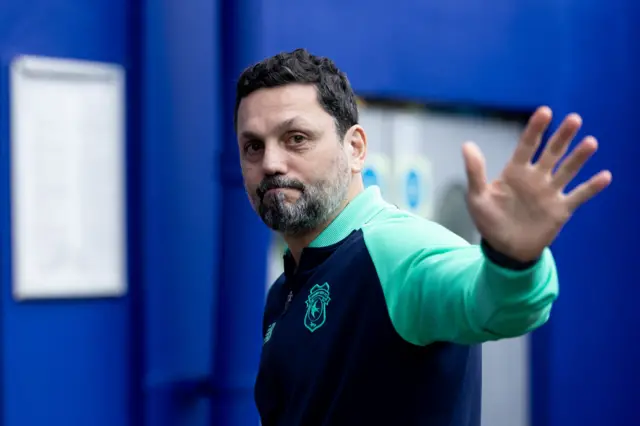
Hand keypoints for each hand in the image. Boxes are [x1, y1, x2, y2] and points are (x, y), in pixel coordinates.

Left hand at [462, 106, 611, 262]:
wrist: (504, 249)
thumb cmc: (488, 221)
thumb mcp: (477, 197)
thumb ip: (475, 171)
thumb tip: (467, 145)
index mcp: (515, 171)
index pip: (527, 145)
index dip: (536, 129)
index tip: (545, 112)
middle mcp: (536, 177)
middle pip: (552, 152)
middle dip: (562, 136)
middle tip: (574, 119)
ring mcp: (550, 192)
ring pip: (567, 170)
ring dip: (579, 157)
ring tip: (590, 142)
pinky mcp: (561, 209)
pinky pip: (579, 196)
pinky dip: (591, 187)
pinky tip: (605, 176)